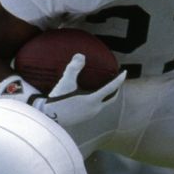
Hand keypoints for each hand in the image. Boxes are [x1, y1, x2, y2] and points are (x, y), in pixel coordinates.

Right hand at [0, 54, 125, 127]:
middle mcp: (94, 109)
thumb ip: (73, 68)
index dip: (119, 79)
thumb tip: (81, 55)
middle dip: (116, 89)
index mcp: (93, 101)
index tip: (125, 72)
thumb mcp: (65, 82)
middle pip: (111, 98)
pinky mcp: (84, 118)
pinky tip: (92, 95)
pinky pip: (96, 107)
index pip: (111, 88)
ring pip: (104, 103)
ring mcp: (90, 115)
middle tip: (118, 79)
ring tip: (105, 85)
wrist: (49, 118)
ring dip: (107, 95)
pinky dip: (99, 99)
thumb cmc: (57, 100)